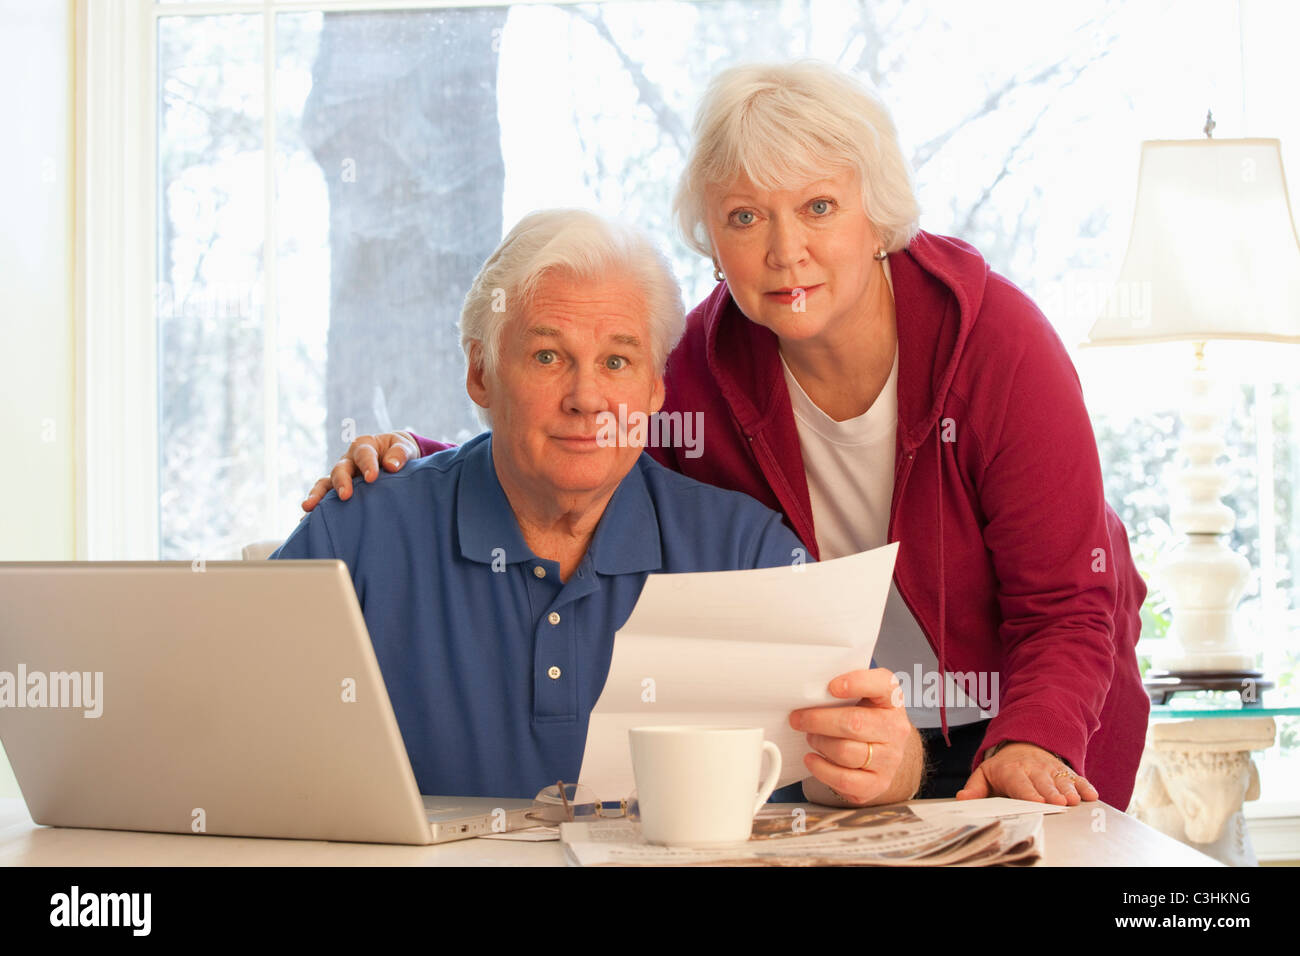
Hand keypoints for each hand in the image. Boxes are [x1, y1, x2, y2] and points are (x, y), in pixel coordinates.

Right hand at [301, 431, 418, 512]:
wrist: (394, 457)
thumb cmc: (399, 452)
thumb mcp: (404, 447)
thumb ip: (400, 453)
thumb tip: (392, 466)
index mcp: (364, 446)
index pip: (364, 454)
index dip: (367, 465)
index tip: (372, 478)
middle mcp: (349, 460)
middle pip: (341, 469)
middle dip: (342, 482)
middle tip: (346, 496)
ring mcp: (342, 476)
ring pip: (326, 483)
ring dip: (318, 495)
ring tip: (308, 506)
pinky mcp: (338, 491)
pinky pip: (324, 498)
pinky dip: (316, 508)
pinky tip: (305, 521)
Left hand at [789, 668, 919, 805]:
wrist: (883, 752)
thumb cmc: (866, 719)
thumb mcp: (863, 697)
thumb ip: (842, 689)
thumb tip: (810, 690)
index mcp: (891, 700)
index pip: (883, 685)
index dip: (857, 683)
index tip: (831, 686)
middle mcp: (895, 729)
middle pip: (854, 723)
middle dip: (818, 720)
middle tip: (799, 718)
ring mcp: (889, 759)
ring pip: (845, 751)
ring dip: (819, 743)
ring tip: (811, 737)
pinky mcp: (877, 783)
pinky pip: (843, 778)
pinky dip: (821, 768)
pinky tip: (812, 759)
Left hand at [957, 741, 1098, 805]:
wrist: (1022, 744)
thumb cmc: (1003, 768)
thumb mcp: (985, 774)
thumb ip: (975, 788)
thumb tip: (962, 798)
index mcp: (1011, 771)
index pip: (1019, 783)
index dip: (1029, 793)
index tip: (1037, 801)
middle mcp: (1033, 769)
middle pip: (1043, 782)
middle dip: (1051, 792)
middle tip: (1059, 802)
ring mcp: (1050, 769)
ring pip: (1061, 780)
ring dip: (1069, 790)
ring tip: (1075, 800)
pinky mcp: (1064, 771)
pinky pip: (1076, 778)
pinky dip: (1084, 786)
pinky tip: (1091, 795)